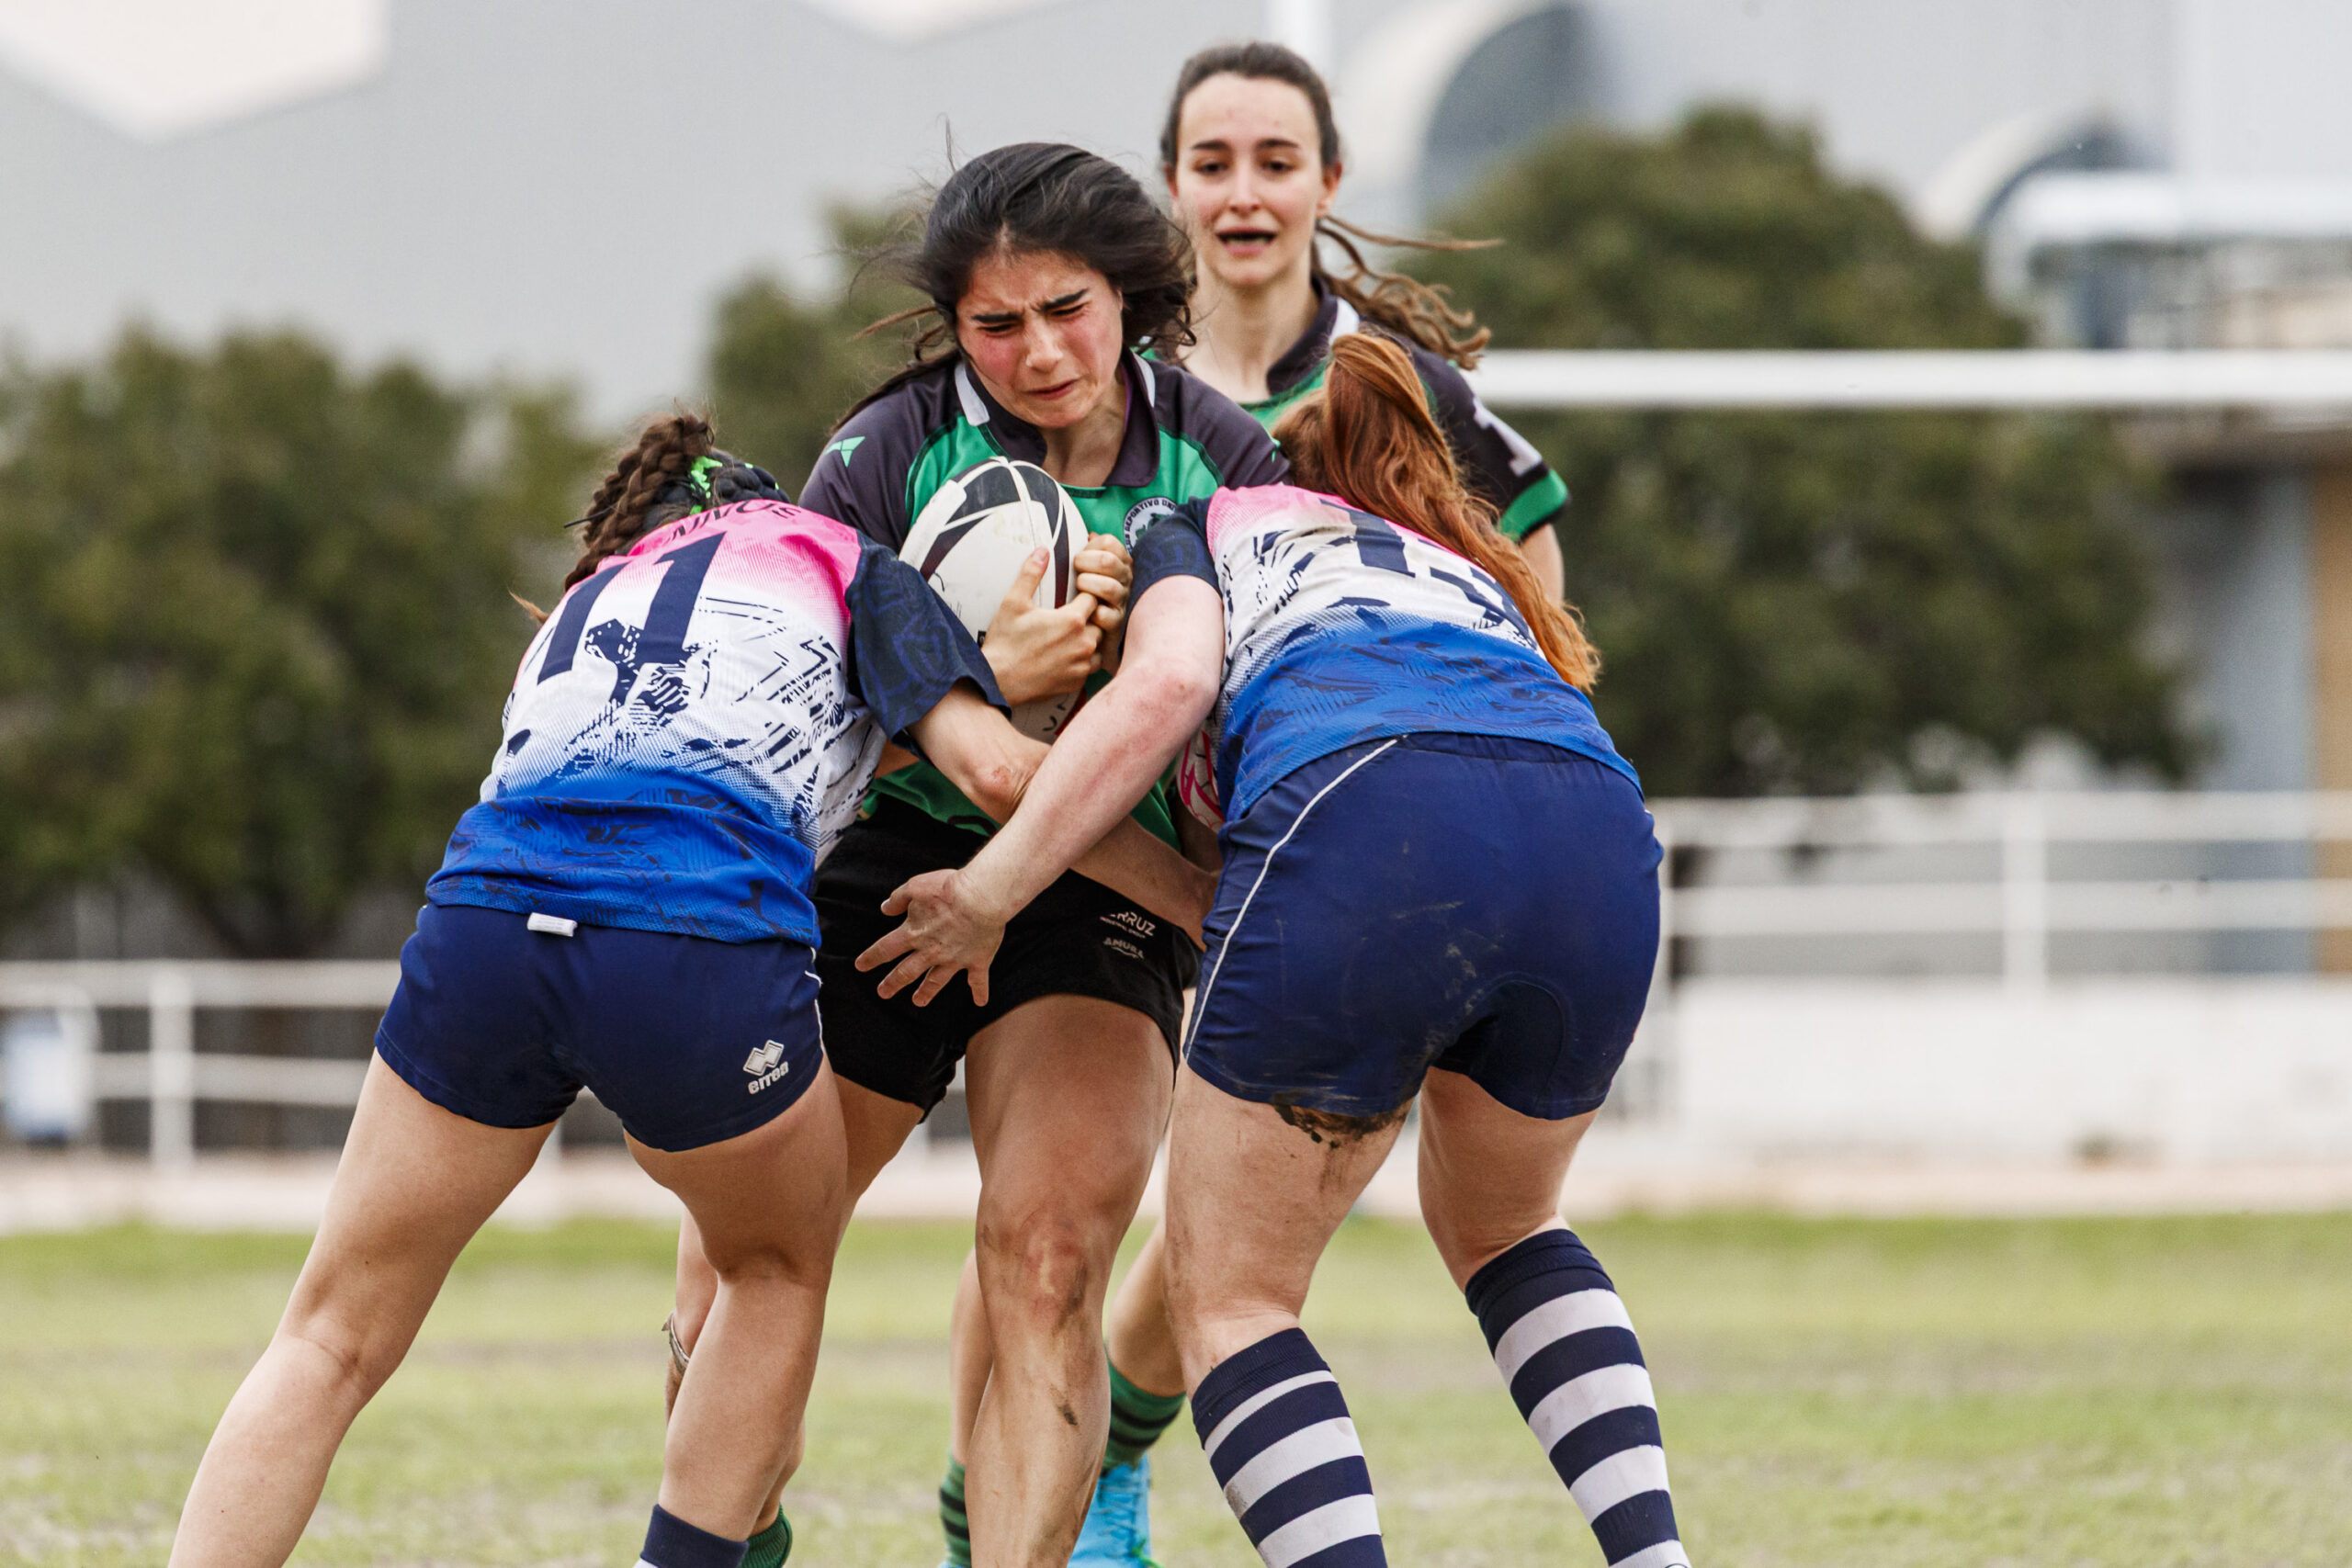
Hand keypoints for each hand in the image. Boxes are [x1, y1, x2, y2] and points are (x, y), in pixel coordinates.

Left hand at [856, 869, 1010, 1006]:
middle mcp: (930, 951)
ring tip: (918, 1001)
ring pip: (936, 981)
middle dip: (892, 983)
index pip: (885, 949)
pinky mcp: (977, 960)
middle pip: (906, 972)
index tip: (861, 966)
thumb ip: (898, 899)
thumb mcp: (916, 886)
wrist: (981, 897)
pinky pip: (978, 980)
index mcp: (913, 933)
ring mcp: (954, 959)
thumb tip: (884, 908)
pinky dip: (979, 992)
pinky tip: (980, 1002)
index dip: (871, 958)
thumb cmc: (948, 888)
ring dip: (926, 993)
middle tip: (883, 993)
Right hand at [982, 548, 1101, 704]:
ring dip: (1088, 639)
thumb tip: (1042, 550)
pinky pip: (1089, 667)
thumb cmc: (1005, 642)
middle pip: (1099, 621)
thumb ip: (1031, 574)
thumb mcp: (1014, 603)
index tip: (1074, 595)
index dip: (1085, 594)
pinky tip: (1065, 655)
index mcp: (1073, 620)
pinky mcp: (1077, 683)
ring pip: (1098, 645)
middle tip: (1069, 615)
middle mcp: (1084, 643)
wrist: (998, 682)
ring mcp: (1082, 665)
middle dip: (1088, 617)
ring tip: (1069, 636)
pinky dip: (1082, 660)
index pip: (1094, 598)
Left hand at [1073, 533, 1130, 636]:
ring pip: (1108, 587)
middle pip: (1108, 561)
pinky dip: (1092, 614)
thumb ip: (1090, 552)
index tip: (1079, 559)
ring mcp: (1123, 602)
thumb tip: (1090, 534)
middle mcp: (1125, 579)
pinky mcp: (1117, 625)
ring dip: (1087, 587)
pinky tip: (1084, 614)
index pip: (1109, 542)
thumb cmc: (1086, 595)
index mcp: (1119, 561)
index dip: (1089, 548)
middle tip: (1075, 575)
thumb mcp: (1087, 570)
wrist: (1089, 633)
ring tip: (1078, 591)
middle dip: (1085, 565)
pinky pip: (1104, 616)